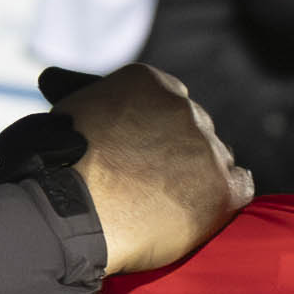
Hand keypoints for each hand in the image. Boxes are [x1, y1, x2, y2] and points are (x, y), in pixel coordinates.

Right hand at [60, 64, 255, 273]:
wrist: (69, 215)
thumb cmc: (55, 168)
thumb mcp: (66, 113)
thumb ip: (86, 96)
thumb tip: (53, 78)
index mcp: (148, 81)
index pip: (166, 102)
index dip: (153, 131)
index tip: (138, 153)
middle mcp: (183, 106)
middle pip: (193, 128)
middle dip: (178, 152)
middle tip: (151, 183)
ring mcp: (206, 145)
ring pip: (215, 157)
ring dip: (198, 176)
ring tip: (167, 205)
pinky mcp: (223, 186)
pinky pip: (240, 184)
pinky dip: (223, 198)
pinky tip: (202, 211)